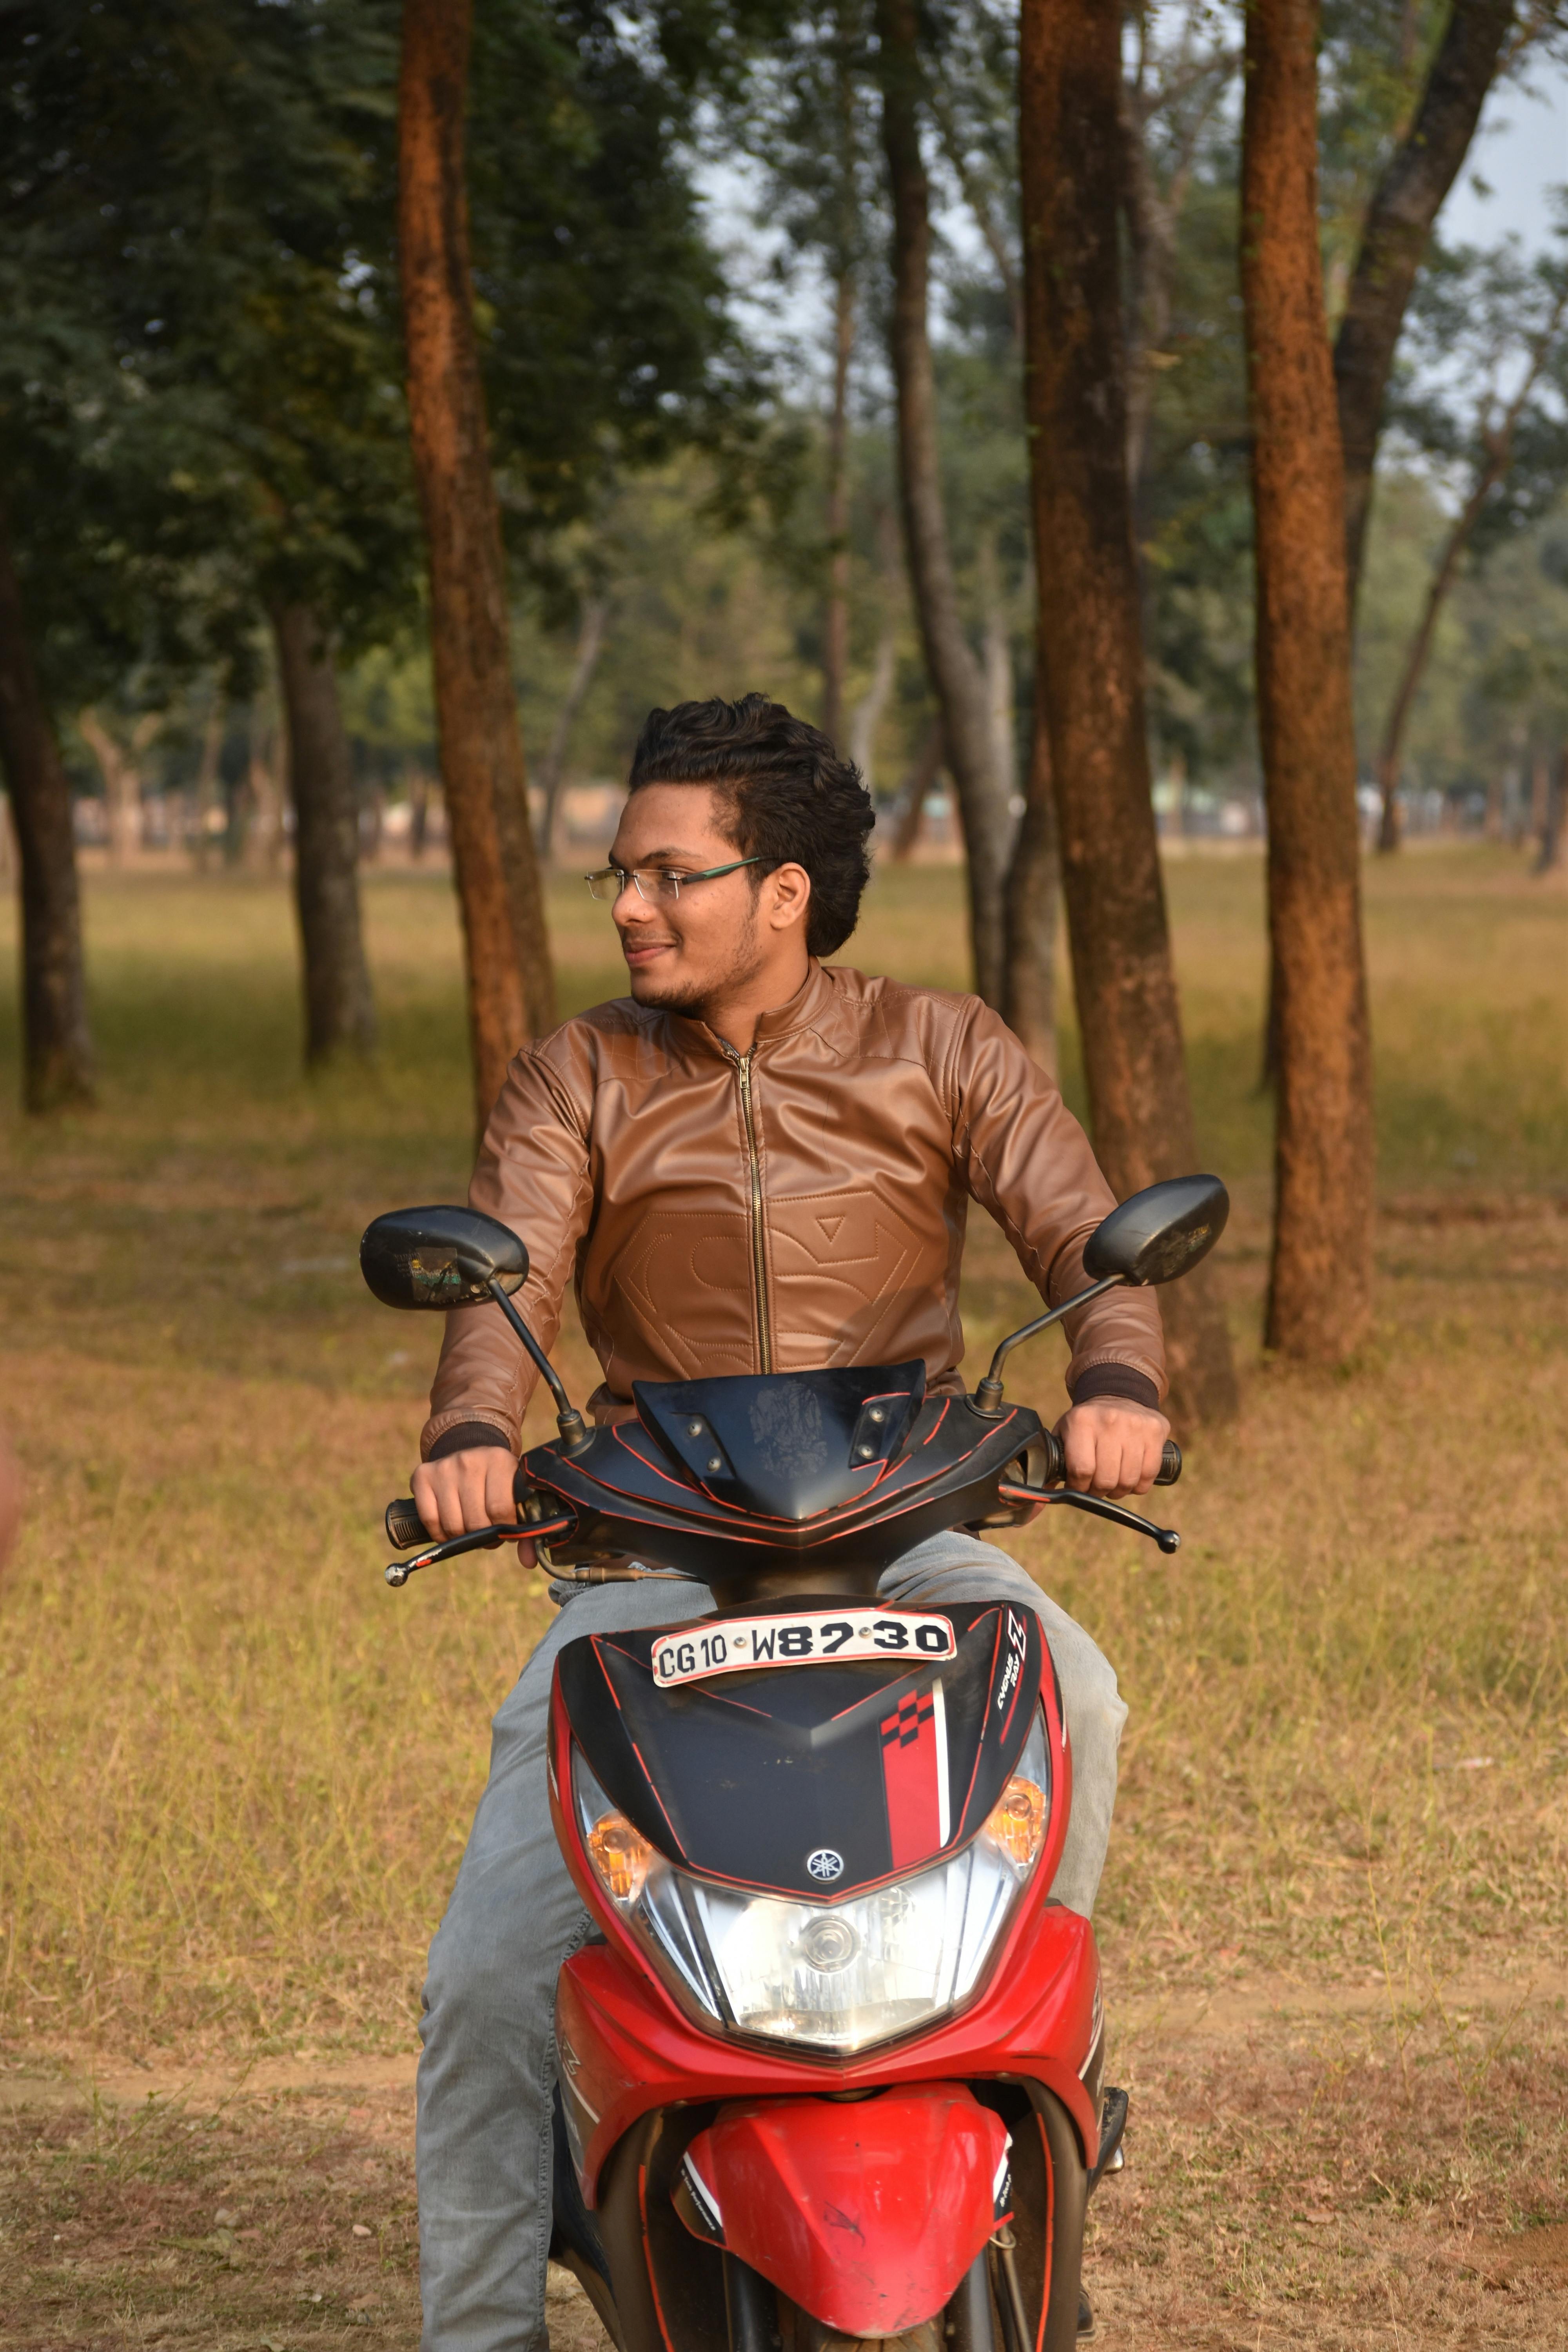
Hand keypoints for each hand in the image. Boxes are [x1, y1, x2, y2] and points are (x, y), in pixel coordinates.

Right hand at [411, 1446, 535, 1566]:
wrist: (469, 1454)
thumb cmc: (497, 1482)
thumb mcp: (515, 1495)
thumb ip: (527, 1529)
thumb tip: (529, 1562)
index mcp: (499, 1460)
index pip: (500, 1509)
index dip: (504, 1528)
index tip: (506, 1529)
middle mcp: (470, 1461)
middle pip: (476, 1521)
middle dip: (484, 1536)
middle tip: (487, 1532)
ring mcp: (444, 1468)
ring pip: (453, 1525)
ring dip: (462, 1537)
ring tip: (471, 1529)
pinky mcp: (422, 1476)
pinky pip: (430, 1521)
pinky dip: (440, 1535)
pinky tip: (451, 1530)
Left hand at [1053, 1397, 1169, 1499]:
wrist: (1118, 1392)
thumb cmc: (1087, 1421)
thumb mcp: (1065, 1432)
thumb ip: (1053, 1461)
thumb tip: (1042, 1494)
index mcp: (1081, 1421)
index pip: (1082, 1470)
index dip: (1079, 1487)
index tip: (1077, 1486)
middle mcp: (1110, 1421)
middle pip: (1106, 1480)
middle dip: (1098, 1492)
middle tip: (1095, 1488)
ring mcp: (1135, 1426)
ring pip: (1128, 1481)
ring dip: (1118, 1491)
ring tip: (1112, 1484)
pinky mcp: (1155, 1431)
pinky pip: (1148, 1475)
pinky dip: (1138, 1485)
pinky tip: (1130, 1478)